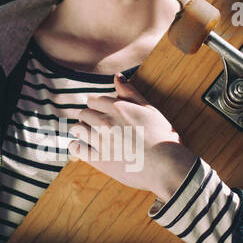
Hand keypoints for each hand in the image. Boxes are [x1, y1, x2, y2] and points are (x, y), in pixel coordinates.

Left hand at [68, 73, 197, 200]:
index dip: (97, 105)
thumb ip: (131, 93)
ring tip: (89, 135)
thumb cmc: (161, 137)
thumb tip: (117, 76)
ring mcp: (100, 141)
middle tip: (96, 124)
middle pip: (83, 113)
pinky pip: (77, 149)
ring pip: (77, 129)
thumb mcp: (149, 110)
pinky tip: (81, 147)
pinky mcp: (99, 160)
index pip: (93, 100)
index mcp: (118, 108)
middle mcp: (105, 122)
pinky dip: (76, 146)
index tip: (102, 111)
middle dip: (88, 117)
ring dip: (81, 130)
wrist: (166, 166)